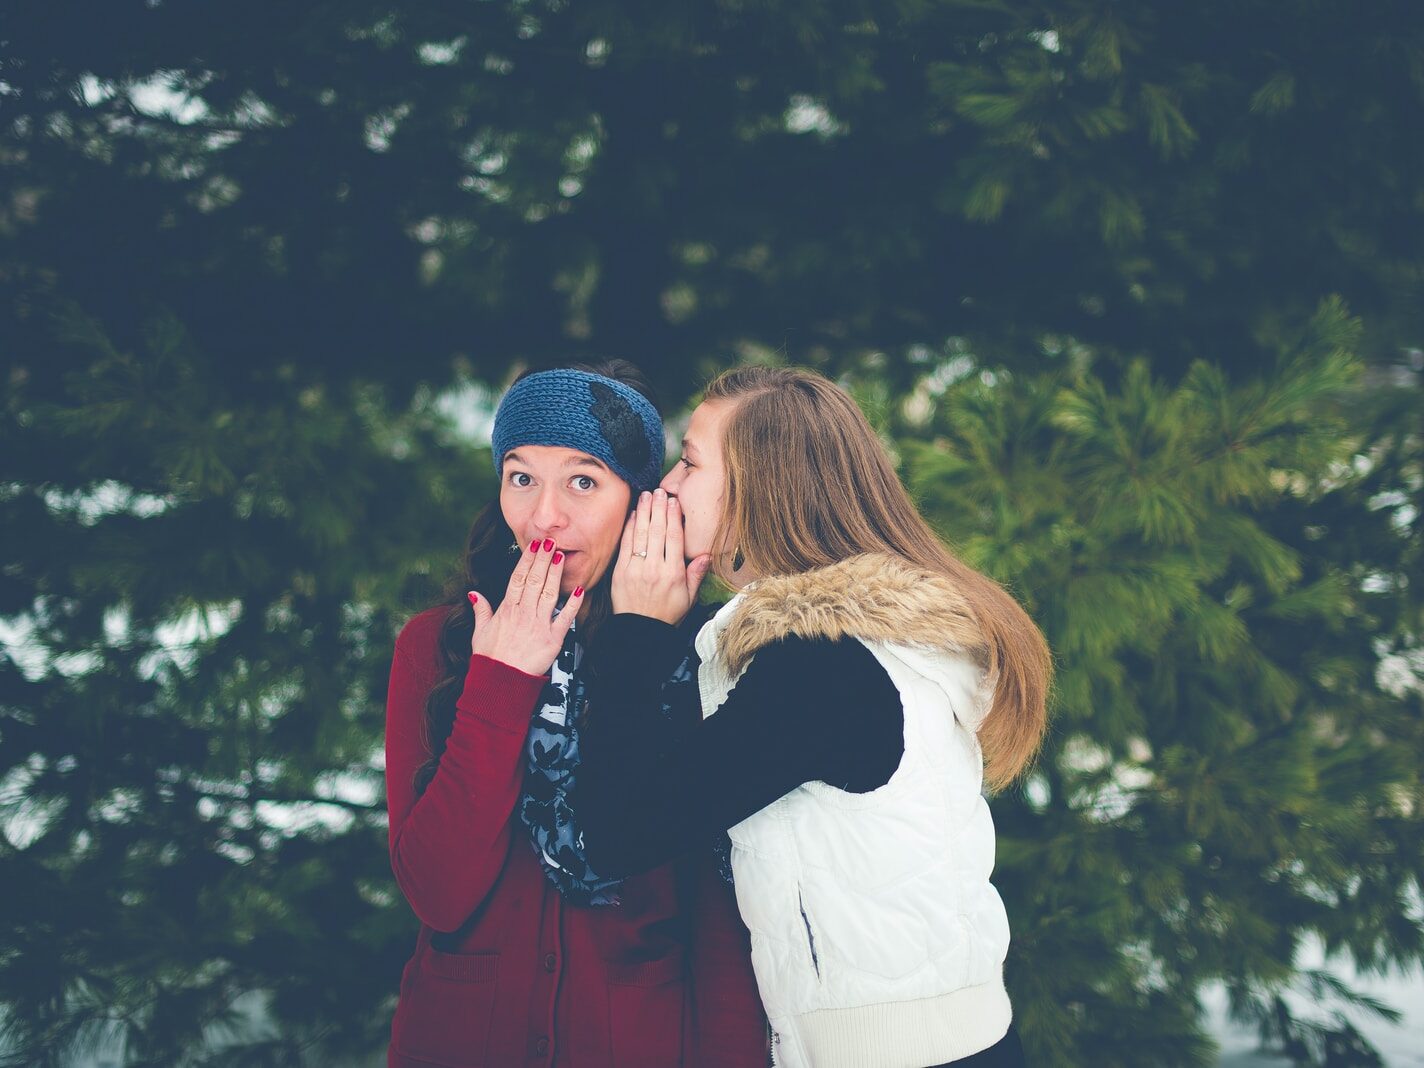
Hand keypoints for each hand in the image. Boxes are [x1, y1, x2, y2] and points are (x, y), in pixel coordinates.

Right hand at [468, 540, 582, 675]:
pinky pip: (565, 619)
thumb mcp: (480, 632)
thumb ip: (481, 610)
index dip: (526, 560)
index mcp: (506, 610)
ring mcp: (538, 626)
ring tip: (561, 556)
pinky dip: (572, 604)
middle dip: (542, 560)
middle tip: (550, 542)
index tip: (533, 546)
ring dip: (555, 574)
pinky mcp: (552, 640)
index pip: (518, 578)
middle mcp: (522, 614)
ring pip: (548, 593)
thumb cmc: (490, 659)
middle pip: (534, 581)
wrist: (499, 683)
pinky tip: (579, 589)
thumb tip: (474, 593)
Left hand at [611, 489, 711, 624]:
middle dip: (659, 508)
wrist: (640, 631)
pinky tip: (634, 514)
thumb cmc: (666, 614)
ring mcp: (636, 569)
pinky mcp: (620, 571)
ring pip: (641, 534)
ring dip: (644, 512)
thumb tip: (706, 555)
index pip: (674, 538)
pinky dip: (630, 528)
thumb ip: (696, 575)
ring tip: (647, 495)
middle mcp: (654, 568)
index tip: (674, 502)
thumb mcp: (689, 598)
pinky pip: (626, 545)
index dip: (674, 517)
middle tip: (660, 491)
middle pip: (657, 531)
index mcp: (673, 574)